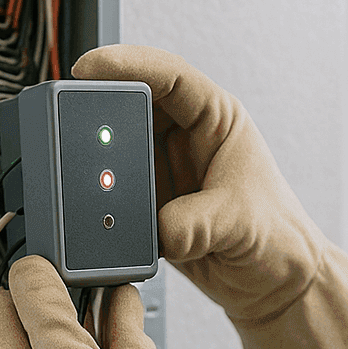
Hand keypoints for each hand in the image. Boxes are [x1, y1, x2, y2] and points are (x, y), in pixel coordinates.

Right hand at [73, 45, 347, 348]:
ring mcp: (163, 172)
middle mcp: (185, 140)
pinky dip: (99, 201)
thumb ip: (198, 224)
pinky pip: (113, 194)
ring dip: (96, 161)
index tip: (89, 67)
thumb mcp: (242, 223)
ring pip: (115, 151)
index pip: (170, 77)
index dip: (128, 64)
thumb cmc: (279, 239)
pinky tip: (91, 209)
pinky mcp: (148, 206)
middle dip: (98, 111)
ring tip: (79, 172)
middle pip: (130, 108)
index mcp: (216, 120)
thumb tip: (160, 230)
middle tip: (69, 121)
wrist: (274, 284)